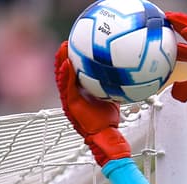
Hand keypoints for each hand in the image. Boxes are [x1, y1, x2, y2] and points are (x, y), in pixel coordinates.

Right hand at [54, 43, 131, 166]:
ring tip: (63, 48)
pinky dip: (66, 75)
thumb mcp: (111, 97)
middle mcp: (72, 95)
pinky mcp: (70, 105)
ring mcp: (70, 100)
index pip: (73, 73)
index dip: (71, 60)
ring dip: (61, 62)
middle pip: (64, 72)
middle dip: (63, 57)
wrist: (106, 136)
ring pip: (62, 77)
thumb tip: (124, 74)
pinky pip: (66, 87)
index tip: (74, 45)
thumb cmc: (109, 121)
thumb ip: (112, 86)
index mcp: (80, 93)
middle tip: (66, 43)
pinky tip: (67, 64)